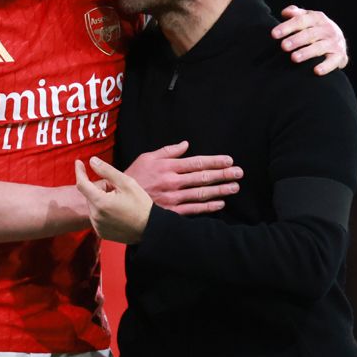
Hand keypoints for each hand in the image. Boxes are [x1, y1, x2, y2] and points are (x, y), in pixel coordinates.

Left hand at [75, 157, 152, 243]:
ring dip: (101, 200)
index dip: (79, 172)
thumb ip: (107, 171)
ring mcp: (98, 226)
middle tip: (118, 191)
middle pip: (90, 194)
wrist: (150, 228)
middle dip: (100, 189)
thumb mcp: (126, 183)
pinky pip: (97, 217)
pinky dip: (103, 212)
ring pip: (93, 205)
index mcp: (100, 202)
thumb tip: (92, 161)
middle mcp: (95, 216)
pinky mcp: (101, 233)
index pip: (82, 184)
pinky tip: (117, 213)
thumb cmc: (141, 204)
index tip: (78, 162)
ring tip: (119, 203)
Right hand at [125, 141, 241, 214]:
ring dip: (220, 190)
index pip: (196, 162)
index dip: (214, 161)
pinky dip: (208, 207)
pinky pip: (193, 209)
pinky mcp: (171, 211)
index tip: (228, 160)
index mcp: (167, 167)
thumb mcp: (147, 157)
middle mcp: (172, 182)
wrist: (118, 200)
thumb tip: (185, 145)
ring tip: (234, 187)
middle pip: (203, 177)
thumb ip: (167, 151)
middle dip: (223, 174)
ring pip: (201, 193)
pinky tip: (220, 204)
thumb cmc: (133, 176)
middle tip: (239, 173)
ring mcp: (172, 198)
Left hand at [271, 5, 347, 74]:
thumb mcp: (307, 18)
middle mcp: (327, 29)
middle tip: (284, 46)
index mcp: (317, 18)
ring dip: (307, 52)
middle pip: (310, 34)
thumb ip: (296, 14)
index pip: (301, 21)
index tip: (274, 34)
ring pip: (319, 48)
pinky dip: (326, 66)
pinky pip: (333, 61)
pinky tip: (316, 71)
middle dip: (296, 40)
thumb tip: (285, 12)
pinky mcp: (339, 56)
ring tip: (294, 58)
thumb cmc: (315, 28)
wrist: (339, 40)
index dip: (287, 27)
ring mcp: (334, 42)